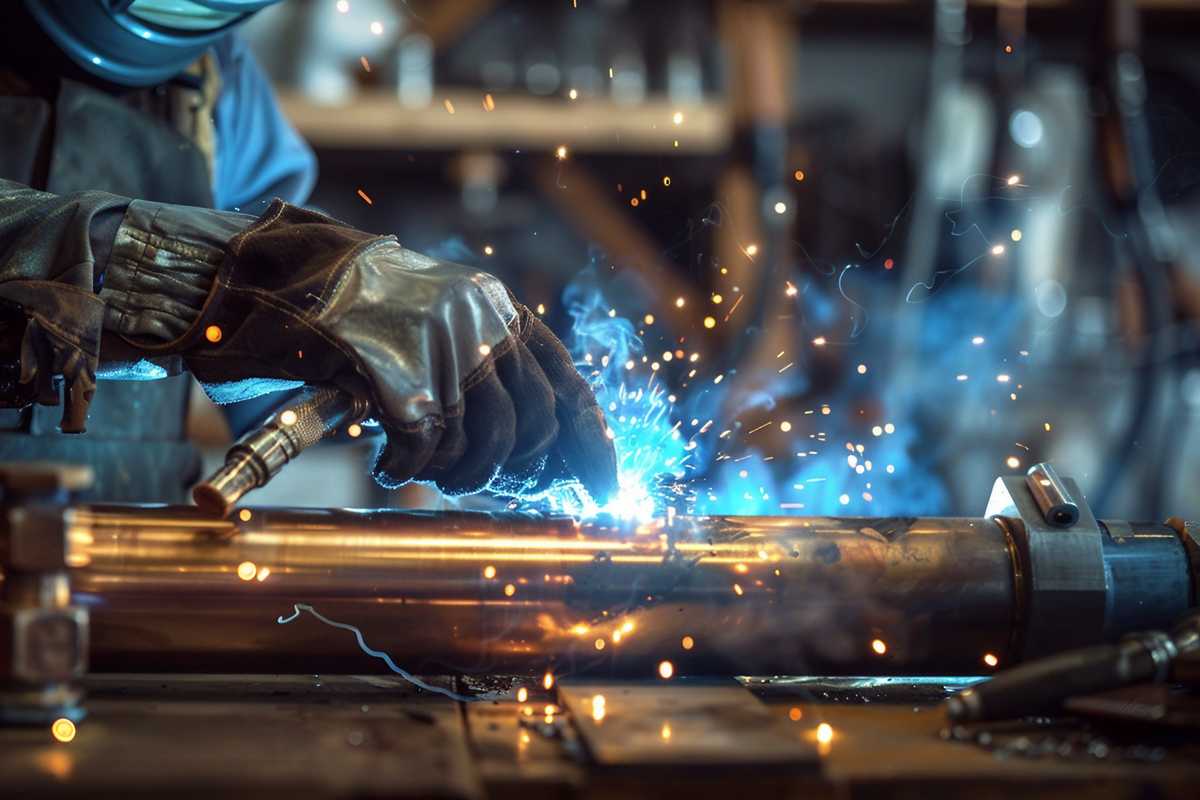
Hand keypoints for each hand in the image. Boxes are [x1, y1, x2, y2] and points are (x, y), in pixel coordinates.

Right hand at [181, 201, 616, 501]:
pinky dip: (408, 470)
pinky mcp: (392, 373)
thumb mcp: (446, 318)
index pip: (568, 384)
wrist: (285, 275)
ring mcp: (439, 346)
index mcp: (499, 308)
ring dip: (458, 473)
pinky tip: (389, 464)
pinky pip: (424, 448)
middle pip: (531, 423)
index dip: (591, 444)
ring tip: (426, 468)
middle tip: (475, 478)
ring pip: (482, 442)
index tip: (606, 491)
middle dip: (511, 468)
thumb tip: (538, 447)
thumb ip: (494, 363)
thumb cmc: (365, 312)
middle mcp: (480, 321)